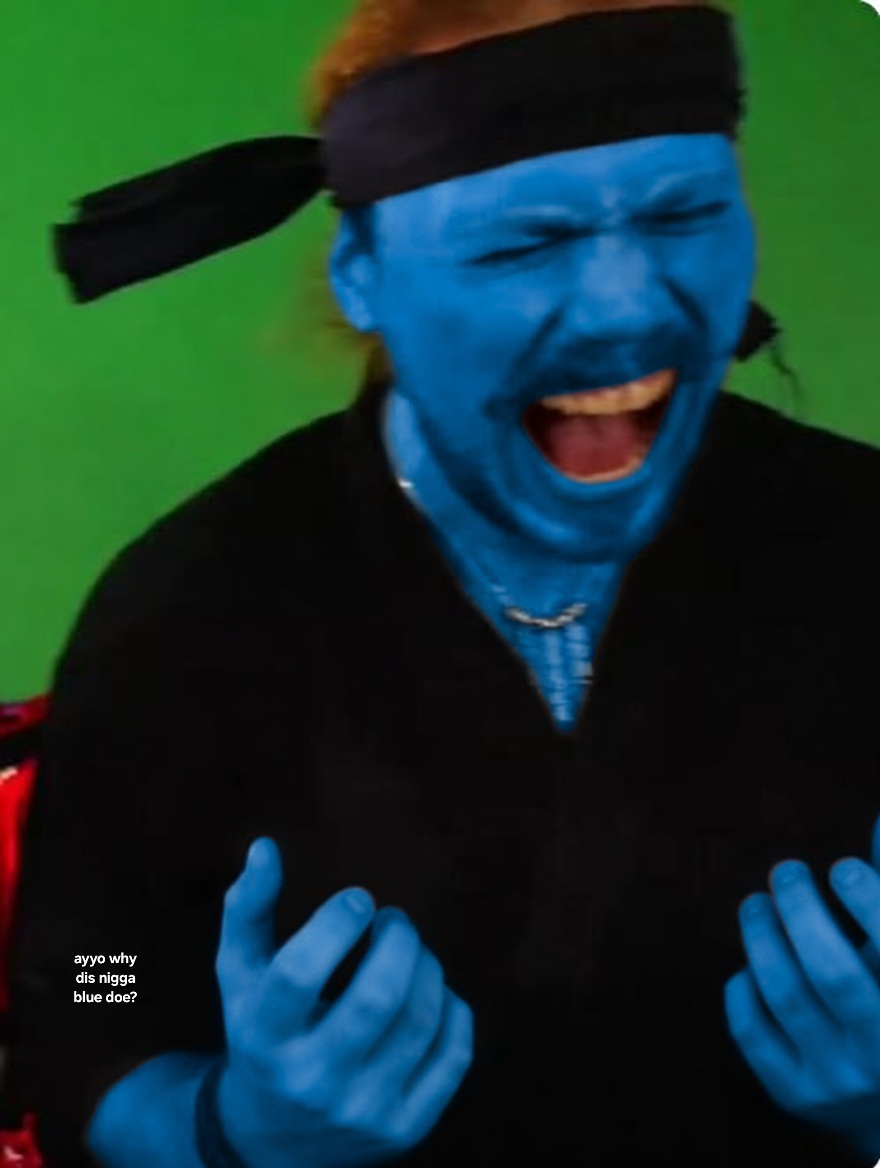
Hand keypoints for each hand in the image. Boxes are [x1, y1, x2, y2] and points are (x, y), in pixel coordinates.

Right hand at [214, 838, 473, 1167]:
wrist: (272, 1139)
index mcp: (263, 1036)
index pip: (298, 973)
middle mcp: (309, 1080)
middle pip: (376, 998)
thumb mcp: (240, 974)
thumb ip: (248, 906)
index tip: (360, 898)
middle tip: (396, 920)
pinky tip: (434, 993)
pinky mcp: (404, 1129)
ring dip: (428, 966)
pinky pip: (453, 1055)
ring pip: (420, 1020)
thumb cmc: (261, 1030)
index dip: (336, 922)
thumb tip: (265, 845)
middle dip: (400, 940)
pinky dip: (453, 1009)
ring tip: (412, 952)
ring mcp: (360, 1111)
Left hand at [725, 857, 879, 1157]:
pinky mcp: (797, 1095)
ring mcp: (841, 1081)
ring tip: (757, 903)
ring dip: (762, 935)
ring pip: (786, 996)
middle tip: (785, 870)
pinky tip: (752, 966)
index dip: (870, 902)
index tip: (842, 866)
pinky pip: (752, 1031)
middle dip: (801, 910)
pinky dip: (745, 986)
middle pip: (835, 976)